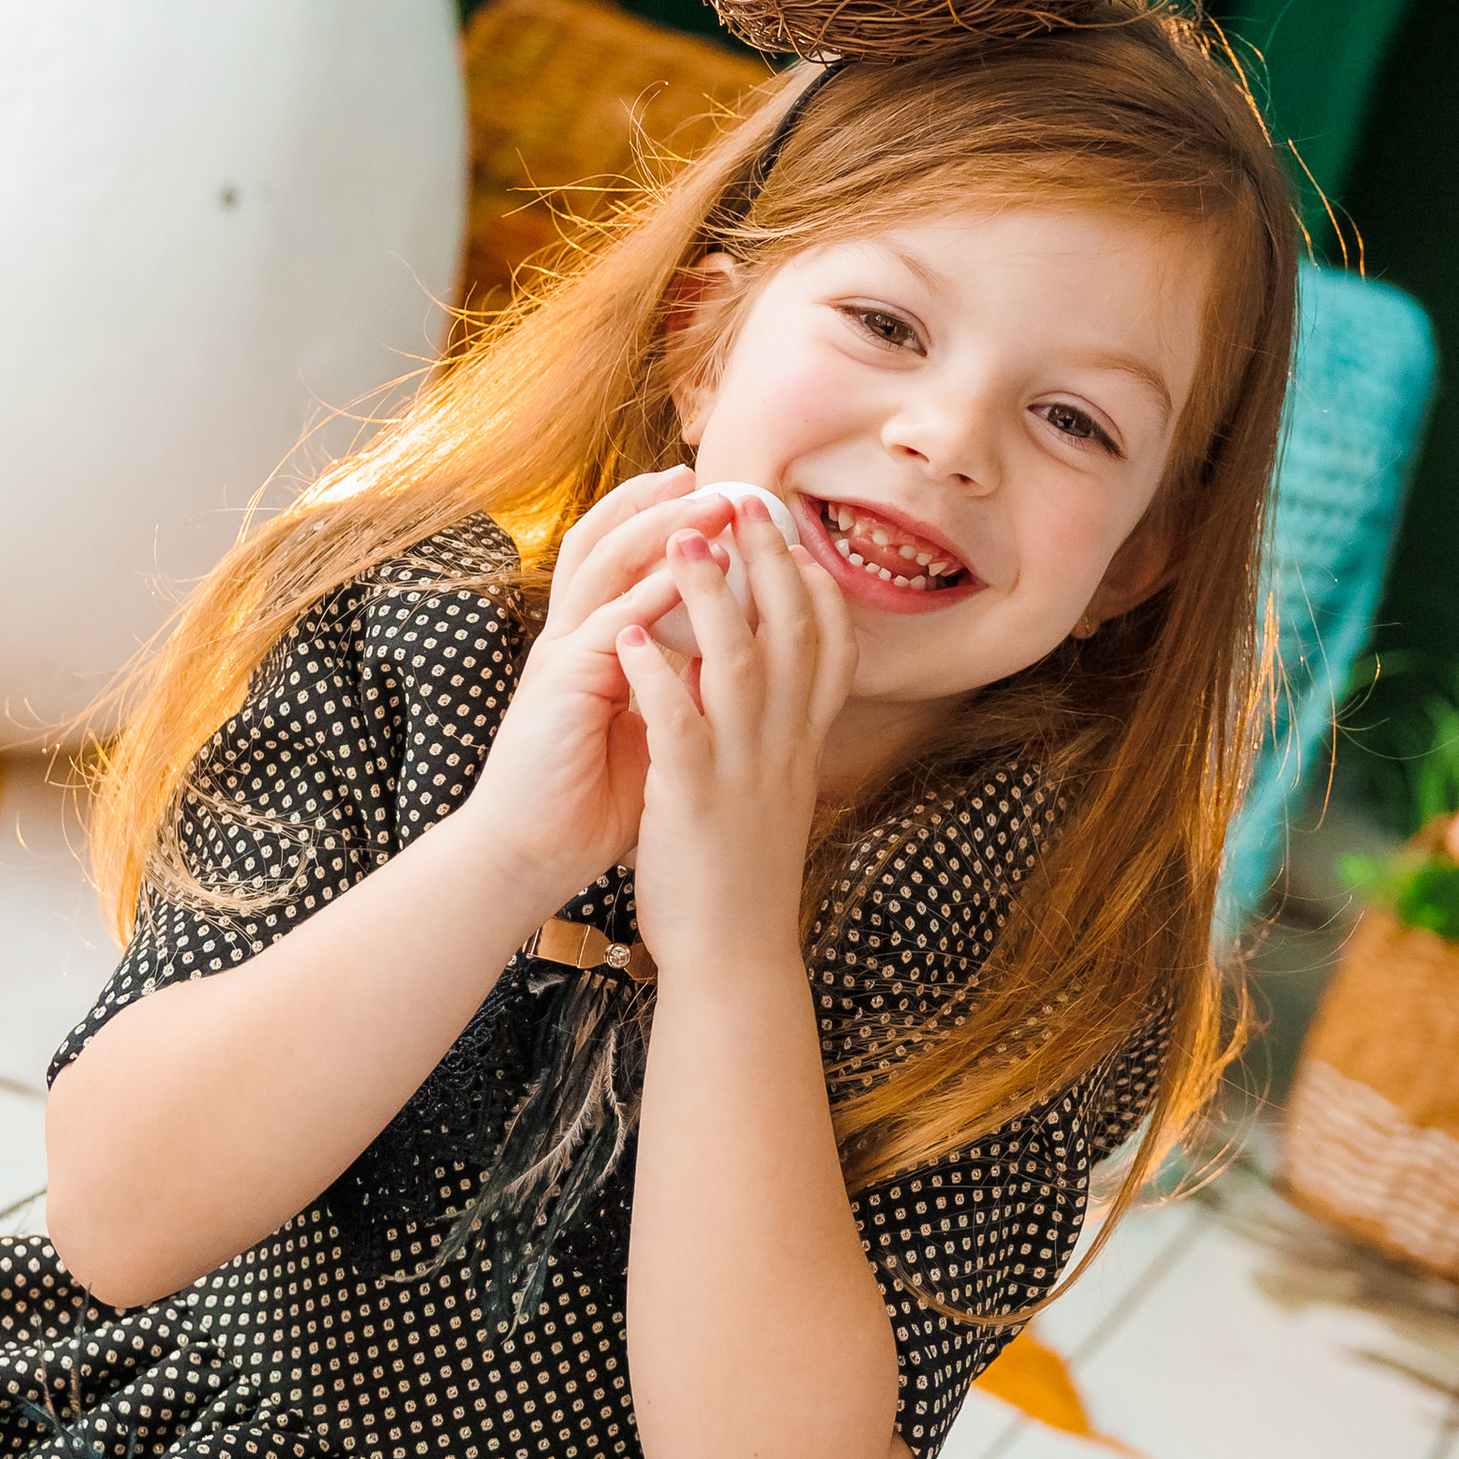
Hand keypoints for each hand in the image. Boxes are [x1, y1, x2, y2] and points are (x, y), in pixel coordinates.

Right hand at [458, 468, 743, 914]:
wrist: (532, 853)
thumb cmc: (591, 798)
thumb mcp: (647, 726)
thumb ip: (680, 685)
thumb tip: (736, 660)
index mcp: (588, 644)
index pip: (616, 560)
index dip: (657, 520)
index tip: (710, 496)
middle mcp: (569, 637)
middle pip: (604, 541)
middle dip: (654, 502)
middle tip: (707, 473)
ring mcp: (561, 654)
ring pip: (605, 565)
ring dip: (660, 528)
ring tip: (711, 502)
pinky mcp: (561, 682)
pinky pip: (608, 621)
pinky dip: (649, 591)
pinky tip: (690, 569)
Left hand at [617, 493, 855, 978]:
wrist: (734, 959)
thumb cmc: (741, 873)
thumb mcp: (774, 792)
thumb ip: (778, 735)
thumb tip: (776, 685)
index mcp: (802, 744)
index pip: (829, 645)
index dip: (814, 583)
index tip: (796, 534)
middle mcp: (785, 748)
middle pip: (790, 632)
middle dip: (770, 560)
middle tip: (747, 499)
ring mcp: (743, 772)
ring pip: (739, 664)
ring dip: (711, 595)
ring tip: (687, 539)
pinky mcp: (696, 802)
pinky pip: (680, 727)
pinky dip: (656, 676)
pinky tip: (629, 636)